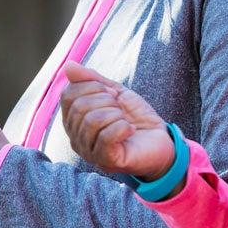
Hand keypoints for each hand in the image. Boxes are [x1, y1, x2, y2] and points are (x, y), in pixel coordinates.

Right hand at [59, 62, 173, 178]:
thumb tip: (67, 66)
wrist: (160, 139)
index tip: (113, 94)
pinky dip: (122, 128)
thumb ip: (91, 80)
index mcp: (74, 121)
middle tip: (121, 108)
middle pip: (80, 108)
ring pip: (92, 121)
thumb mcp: (114, 92)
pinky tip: (130, 130)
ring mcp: (89, 152)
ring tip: (125, 120)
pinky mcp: (106, 161)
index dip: (93, 87)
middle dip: (106, 101)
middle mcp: (76, 138)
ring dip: (116, 114)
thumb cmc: (135, 117)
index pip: (68, 95)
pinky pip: (106, 137)